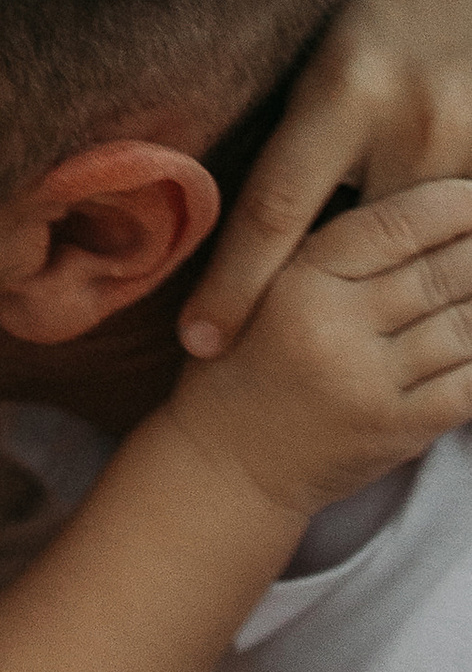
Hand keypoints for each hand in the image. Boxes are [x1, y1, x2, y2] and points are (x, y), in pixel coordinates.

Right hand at [167, 178, 471, 521]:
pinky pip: (468, 384)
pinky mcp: (395, 429)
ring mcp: (369, 383)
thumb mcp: (260, 292)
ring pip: (464, 325)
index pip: (393, 226)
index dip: (450, 205)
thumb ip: (326, 252)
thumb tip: (415, 211)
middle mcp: (334, 328)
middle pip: (440, 273)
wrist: (224, 466)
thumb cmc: (240, 369)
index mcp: (298, 283)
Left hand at [186, 0, 471, 357]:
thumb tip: (155, 94)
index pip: (277, 211)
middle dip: (334, 307)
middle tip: (290, 374)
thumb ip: (258, 65)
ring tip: (387, 335)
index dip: (237, 289)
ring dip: (414, 284)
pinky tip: (447, 275)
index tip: (202, 352)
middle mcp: (413, 113)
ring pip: (432, 236)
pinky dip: (458, 243)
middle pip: (362, 248)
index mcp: (342, 85)